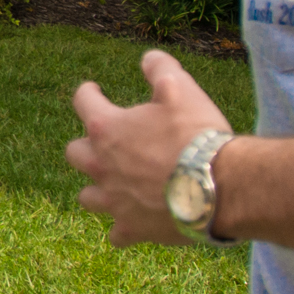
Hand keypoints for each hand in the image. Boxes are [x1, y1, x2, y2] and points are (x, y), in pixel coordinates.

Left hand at [65, 56, 231, 245]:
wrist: (218, 186)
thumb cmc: (196, 134)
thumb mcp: (180, 87)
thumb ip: (159, 67)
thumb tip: (148, 58)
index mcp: (107, 128)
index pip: (83, 101)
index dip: (88, 92)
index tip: (93, 90)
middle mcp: (101, 166)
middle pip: (75, 153)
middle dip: (86, 144)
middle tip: (105, 142)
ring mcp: (114, 201)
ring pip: (87, 196)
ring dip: (97, 188)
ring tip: (112, 183)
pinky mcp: (133, 229)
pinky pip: (116, 234)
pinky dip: (121, 228)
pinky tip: (131, 222)